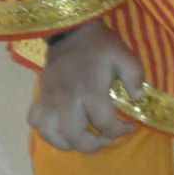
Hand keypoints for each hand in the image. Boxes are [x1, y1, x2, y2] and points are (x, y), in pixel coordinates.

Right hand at [27, 20, 143, 152]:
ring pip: (52, 134)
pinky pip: (36, 122)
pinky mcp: (41, 94)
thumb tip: (137, 98)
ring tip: (83, 137)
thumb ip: (135, 76)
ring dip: (69, 142)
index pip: (104, 123)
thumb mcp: (124, 55)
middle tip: (105, 138)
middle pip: (75, 137)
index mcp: (91, 89)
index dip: (119, 132)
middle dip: (93, 145)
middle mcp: (68, 98)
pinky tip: (61, 127)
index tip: (128, 127)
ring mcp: (51, 98)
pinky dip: (48, 131)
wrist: (72, 29)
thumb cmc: (100, 45)